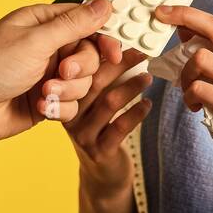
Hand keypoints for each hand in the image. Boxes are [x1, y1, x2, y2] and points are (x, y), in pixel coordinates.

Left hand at [0, 0, 118, 149]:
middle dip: (80, 67)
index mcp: (42, 23)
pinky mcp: (47, 100)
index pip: (86, 21)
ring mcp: (47, 74)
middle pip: (89, 54)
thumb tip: (105, 3)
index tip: (113, 52)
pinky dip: (59, 108)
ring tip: (43, 93)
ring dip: (67, 90)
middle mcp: (47, 47)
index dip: (103, 36)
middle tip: (62, 72)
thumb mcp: (35, 41)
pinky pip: (72, 104)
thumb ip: (74, 25)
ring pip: (83, 82)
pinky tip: (40, 108)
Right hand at [63, 39, 152, 197]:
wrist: (101, 176)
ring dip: (131, 87)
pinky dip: (136, 113)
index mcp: (63, 95)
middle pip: (92, 81)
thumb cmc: (101, 128)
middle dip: (118, 64)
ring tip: (148, 77)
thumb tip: (123, 41)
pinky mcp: (99, 151)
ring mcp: (82, 133)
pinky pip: (119, 127)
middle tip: (142, 51)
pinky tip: (148, 104)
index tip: (120, 37)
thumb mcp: (94, 101)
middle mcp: (68, 113)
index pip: (76, 67)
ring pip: (107, 102)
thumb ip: (100, 75)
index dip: (96, 50)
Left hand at [152, 4, 212, 196]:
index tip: (163, 10)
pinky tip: (195, 108)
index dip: (189, 14)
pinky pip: (198, 88)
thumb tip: (185, 29)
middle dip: (183, 18)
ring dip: (185, 74)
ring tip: (189, 92)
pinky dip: (189, 96)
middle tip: (158, 18)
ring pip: (201, 58)